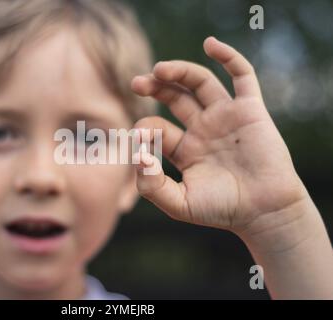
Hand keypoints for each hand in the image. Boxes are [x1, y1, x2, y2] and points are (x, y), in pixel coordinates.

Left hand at [131, 36, 306, 234]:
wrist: (264, 212)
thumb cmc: (222, 209)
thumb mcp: (179, 204)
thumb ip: (151, 185)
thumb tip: (137, 155)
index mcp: (184, 148)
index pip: (157, 127)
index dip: (145, 128)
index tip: (141, 138)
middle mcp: (203, 128)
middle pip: (175, 97)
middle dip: (155, 87)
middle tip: (137, 83)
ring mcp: (225, 117)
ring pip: (200, 82)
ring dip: (180, 71)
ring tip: (160, 69)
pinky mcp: (249, 110)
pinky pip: (242, 76)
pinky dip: (229, 57)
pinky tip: (210, 44)